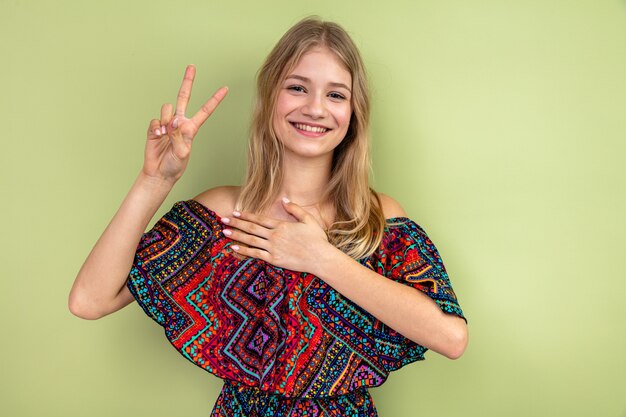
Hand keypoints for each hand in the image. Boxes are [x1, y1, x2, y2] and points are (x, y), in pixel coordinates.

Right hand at [142, 65, 227, 182]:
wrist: (159, 173)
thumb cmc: (175, 165)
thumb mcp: (183, 153)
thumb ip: (180, 136)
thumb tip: (174, 122)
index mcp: (191, 128)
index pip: (205, 110)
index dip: (215, 99)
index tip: (225, 89)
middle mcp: (180, 122)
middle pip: (183, 97)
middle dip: (187, 81)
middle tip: (192, 66)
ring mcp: (166, 124)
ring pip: (167, 108)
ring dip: (167, 121)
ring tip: (167, 135)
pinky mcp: (154, 128)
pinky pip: (155, 121)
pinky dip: (156, 129)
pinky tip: (158, 137)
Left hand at [220, 199, 334, 273]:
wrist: (321, 258)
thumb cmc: (317, 239)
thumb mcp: (308, 220)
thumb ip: (295, 209)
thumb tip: (284, 199)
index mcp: (282, 225)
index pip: (259, 219)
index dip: (246, 215)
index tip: (235, 212)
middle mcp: (275, 235)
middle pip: (251, 228)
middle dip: (236, 223)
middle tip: (223, 219)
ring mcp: (273, 248)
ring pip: (251, 240)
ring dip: (236, 235)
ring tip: (224, 232)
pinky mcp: (274, 259)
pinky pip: (256, 254)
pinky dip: (244, 250)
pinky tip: (234, 247)